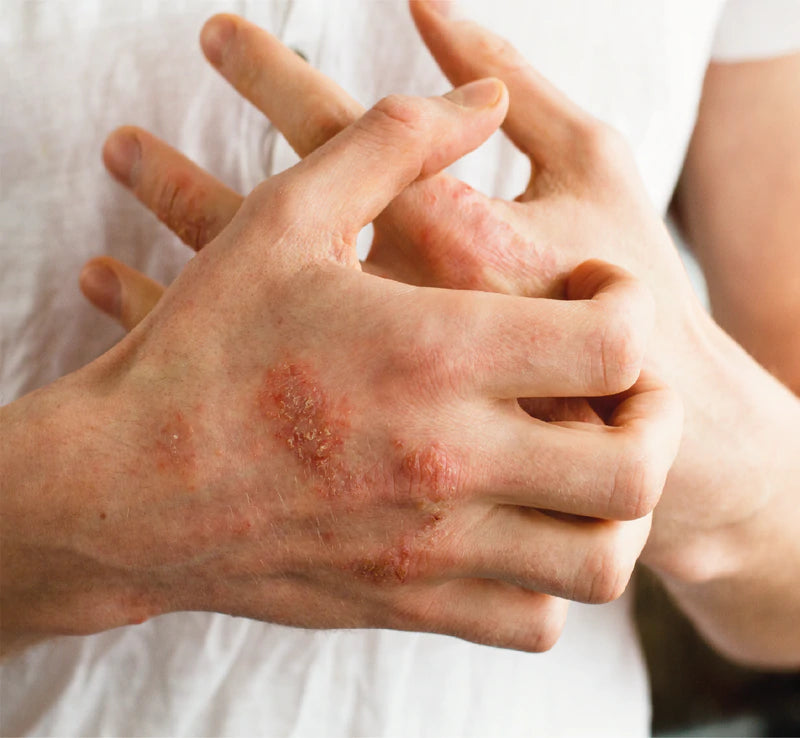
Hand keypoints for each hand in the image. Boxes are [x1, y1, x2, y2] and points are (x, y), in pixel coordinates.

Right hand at [82, 10, 694, 559]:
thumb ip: (391, 145)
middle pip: (635, 463)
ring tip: (587, 461)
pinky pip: (535, 622)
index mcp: (432, 355)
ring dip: (621, 507)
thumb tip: (478, 92)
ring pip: (602, 559)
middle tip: (620, 386)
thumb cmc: (201, 350)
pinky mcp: (409, 601)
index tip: (593, 297)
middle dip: (655, 416)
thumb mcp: (283, 219)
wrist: (127, 486)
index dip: (626, 308)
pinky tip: (523, 527)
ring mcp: (434, 544)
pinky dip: (554, 580)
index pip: (614, 344)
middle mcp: (448, 460)